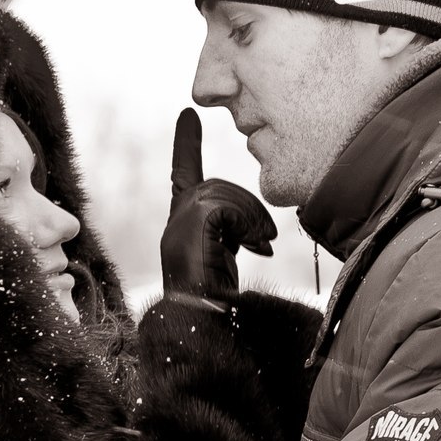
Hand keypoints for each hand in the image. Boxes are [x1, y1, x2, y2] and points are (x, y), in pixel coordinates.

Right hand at [160, 109, 275, 303]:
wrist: (202, 325)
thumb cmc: (219, 303)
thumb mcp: (228, 259)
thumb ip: (235, 234)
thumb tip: (263, 231)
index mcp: (183, 225)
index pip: (184, 173)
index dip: (186, 143)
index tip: (188, 114)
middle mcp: (175, 221)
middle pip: (217, 185)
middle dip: (248, 208)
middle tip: (265, 240)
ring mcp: (179, 223)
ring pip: (224, 194)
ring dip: (252, 219)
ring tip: (262, 246)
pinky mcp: (190, 226)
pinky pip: (226, 208)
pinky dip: (248, 226)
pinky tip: (256, 249)